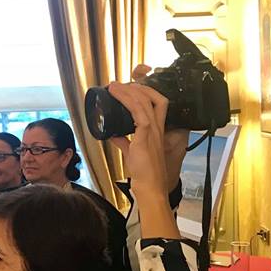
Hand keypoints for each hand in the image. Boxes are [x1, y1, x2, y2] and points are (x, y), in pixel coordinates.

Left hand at [108, 79, 169, 197]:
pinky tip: (116, 96)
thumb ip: (123, 141)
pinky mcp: (146, 136)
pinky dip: (127, 101)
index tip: (132, 87)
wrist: (150, 186)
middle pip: (152, 97)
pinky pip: (138, 112)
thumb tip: (112, 134)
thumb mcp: (132, 151)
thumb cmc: (144, 172)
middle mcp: (157, 127)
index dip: (147, 92)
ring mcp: (153, 130)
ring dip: (128, 91)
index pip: (158, 103)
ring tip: (114, 86)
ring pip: (144, 101)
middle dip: (137, 87)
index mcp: (156, 129)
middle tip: (120, 85)